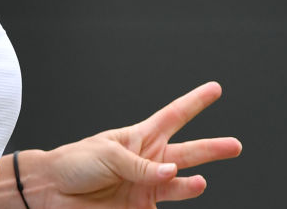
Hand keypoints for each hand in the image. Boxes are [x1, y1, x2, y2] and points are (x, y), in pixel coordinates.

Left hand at [28, 82, 241, 207]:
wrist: (51, 190)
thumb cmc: (74, 163)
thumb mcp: (107, 154)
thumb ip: (141, 166)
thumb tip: (173, 174)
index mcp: (139, 139)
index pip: (174, 116)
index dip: (195, 102)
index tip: (215, 89)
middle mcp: (149, 162)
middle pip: (188, 152)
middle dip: (212, 148)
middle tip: (235, 145)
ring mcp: (147, 187)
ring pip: (180, 185)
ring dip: (190, 185)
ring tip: (197, 183)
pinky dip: (176, 203)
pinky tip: (178, 194)